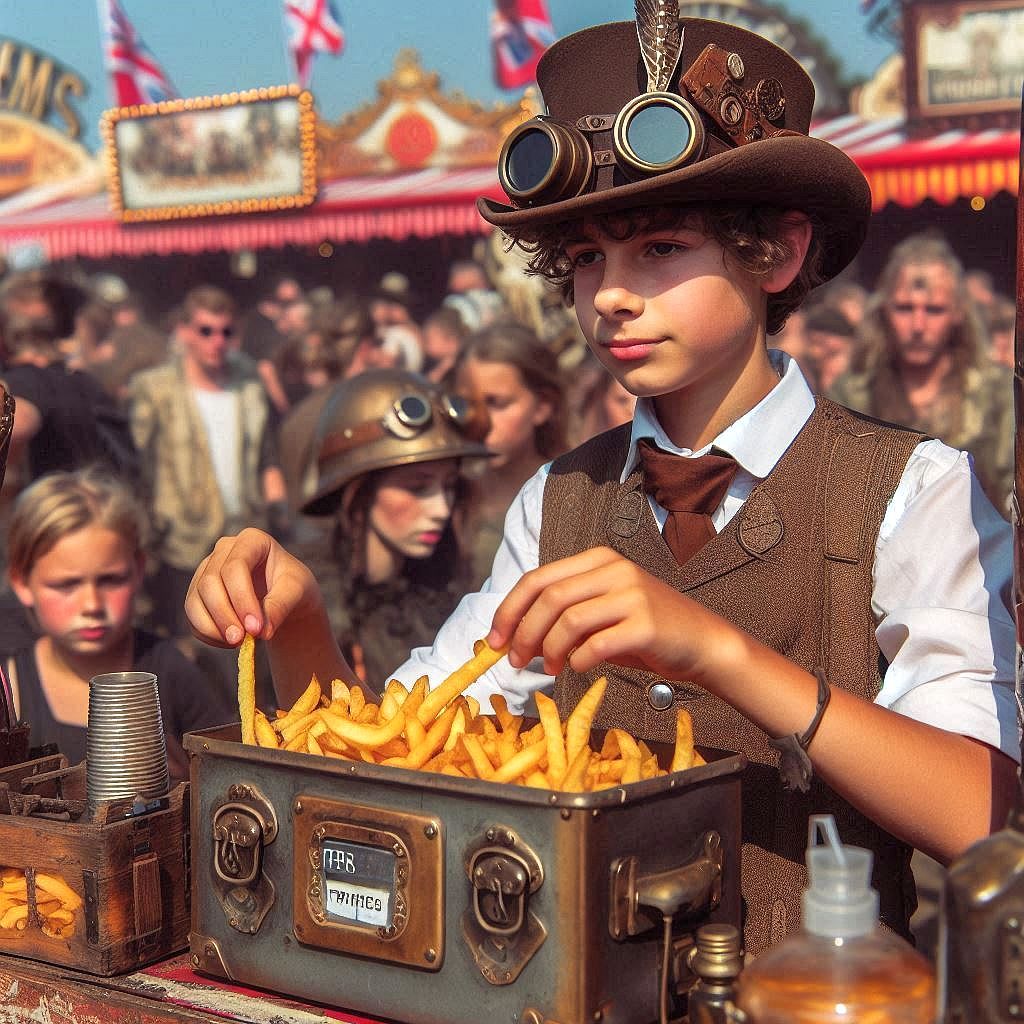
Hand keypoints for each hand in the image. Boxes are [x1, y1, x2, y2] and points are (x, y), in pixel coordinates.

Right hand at [185, 527, 322, 647]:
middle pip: (210, 583)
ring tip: (239, 644)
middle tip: (242, 641)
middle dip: (224, 615)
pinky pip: (193, 617)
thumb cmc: (293, 587)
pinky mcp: (198, 594)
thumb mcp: (297, 592)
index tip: (256, 628)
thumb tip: (262, 631)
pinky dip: (208, 635)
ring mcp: (207, 570)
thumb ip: (281, 606)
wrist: (285, 597)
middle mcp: (224, 550)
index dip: (242, 598)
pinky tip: (230, 643)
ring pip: (194, 601)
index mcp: (251, 540)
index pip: (236, 566)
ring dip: (212, 628)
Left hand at [487, 546, 734, 682]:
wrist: (702, 642)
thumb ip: (564, 617)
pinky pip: (596, 644)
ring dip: (548, 649)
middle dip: (523, 632)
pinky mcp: (646, 624)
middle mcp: (614, 570)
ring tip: (548, 668)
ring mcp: (632, 594)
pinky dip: (579, 661)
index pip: (538, 579)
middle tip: (515, 661)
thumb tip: (515, 640)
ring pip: (568, 620)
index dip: (509, 610)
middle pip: (549, 598)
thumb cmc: (645, 631)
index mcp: (598, 560)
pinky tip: (579, 668)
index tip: (494, 640)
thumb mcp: (603, 613)